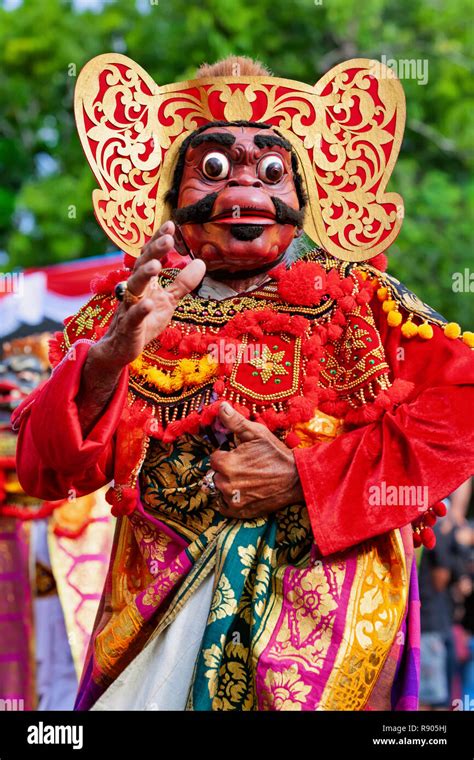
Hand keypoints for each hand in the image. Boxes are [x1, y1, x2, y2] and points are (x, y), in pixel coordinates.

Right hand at [95, 220, 204, 368]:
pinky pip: (134, 317)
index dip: (158, 240)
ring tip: (156, 266)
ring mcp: (129, 307)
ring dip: (144, 275)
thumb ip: (183, 283)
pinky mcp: (129, 327)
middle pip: (142, 266)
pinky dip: (141, 310)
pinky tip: (150, 304)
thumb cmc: (144, 321)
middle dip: (153, 252)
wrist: (121, 348)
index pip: (150, 256)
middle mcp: (135, 290)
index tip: (170, 225)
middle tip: (168, 239)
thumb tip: (201, 263)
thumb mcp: (168, 300)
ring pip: (134, 287)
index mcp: (145, 282)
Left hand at [210, 402, 303, 518]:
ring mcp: (233, 500)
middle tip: (245, 467)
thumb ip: (235, 421)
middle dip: (226, 470)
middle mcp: (226, 483)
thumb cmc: (276, 454)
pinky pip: (223, 506)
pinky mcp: (240, 512)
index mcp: (226, 463)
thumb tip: (221, 405)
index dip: (227, 455)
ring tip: (246, 479)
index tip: (239, 455)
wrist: (296, 478)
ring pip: (219, 490)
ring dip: (227, 485)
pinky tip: (242, 492)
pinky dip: (229, 501)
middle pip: (216, 474)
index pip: (214, 458)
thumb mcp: (257, 433)